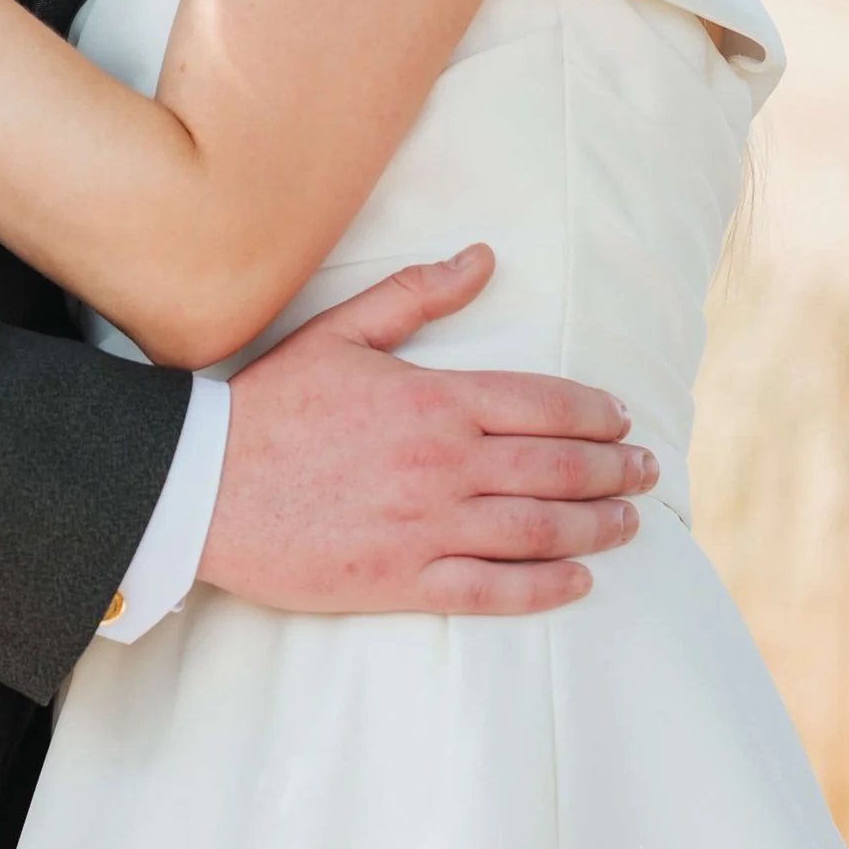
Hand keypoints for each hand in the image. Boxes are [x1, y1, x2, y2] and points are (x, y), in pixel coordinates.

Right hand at [204, 248, 651, 616]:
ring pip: (538, 530)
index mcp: (433, 400)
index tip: (622, 421)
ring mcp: (426, 527)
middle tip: (647, 474)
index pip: (543, 404)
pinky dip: (545, 588)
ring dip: (596, 526)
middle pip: (555, 468)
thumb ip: (417, 295)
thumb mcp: (340, 333)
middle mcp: (443, 465)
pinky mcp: (402, 581)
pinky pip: (493, 591)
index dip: (595, 413)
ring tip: (629, 523)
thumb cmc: (269, 407)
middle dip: (613, 471)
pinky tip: (578, 580)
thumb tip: (483, 258)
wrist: (201, 486)